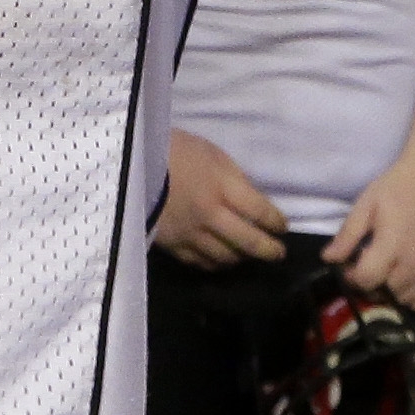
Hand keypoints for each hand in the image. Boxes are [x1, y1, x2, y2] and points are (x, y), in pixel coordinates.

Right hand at [154, 130, 292, 269]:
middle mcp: (211, 216)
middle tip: (278, 253)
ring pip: (226, 257)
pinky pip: (201, 263)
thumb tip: (253, 200)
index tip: (283, 227)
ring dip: (242, 257)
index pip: (260, 212)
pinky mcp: (173, 245)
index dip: (276, 222)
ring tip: (249, 255)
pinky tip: (221, 259)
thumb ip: (234, 178)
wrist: (131, 165)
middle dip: (269, 250)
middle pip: (248, 241)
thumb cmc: (175, 151)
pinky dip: (216, 263)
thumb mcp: (212, 153)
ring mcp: (191, 235)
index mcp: (222, 188)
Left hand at [324, 159, 414, 307]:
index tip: (352, 263)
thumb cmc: (395, 191)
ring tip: (389, 268)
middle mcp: (414, 263)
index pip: (366, 280)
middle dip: (371, 282)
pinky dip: (413, 295)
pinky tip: (406, 277)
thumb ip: (347, 235)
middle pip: (384, 292)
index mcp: (392, 244)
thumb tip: (328, 259)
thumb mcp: (365, 206)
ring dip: (391, 290)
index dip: (353, 275)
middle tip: (370, 263)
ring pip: (403, 300)